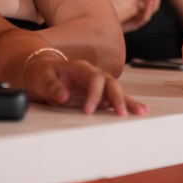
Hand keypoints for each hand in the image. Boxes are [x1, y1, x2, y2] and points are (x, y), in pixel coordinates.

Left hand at [23, 55, 148, 115]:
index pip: (94, 78)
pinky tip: (138, 111)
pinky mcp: (99, 96)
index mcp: (81, 68)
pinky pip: (114, 100)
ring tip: (141, 112)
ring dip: (128, 101)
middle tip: (121, 114)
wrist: (41, 73)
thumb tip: (64, 96)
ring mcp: (98, 85)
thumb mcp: (42, 79)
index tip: (89, 110)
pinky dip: (126, 105)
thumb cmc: (42, 74)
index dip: (94, 94)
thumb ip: (53, 87)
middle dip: (117, 98)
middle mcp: (93, 75)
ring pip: (117, 91)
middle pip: (110, 83)